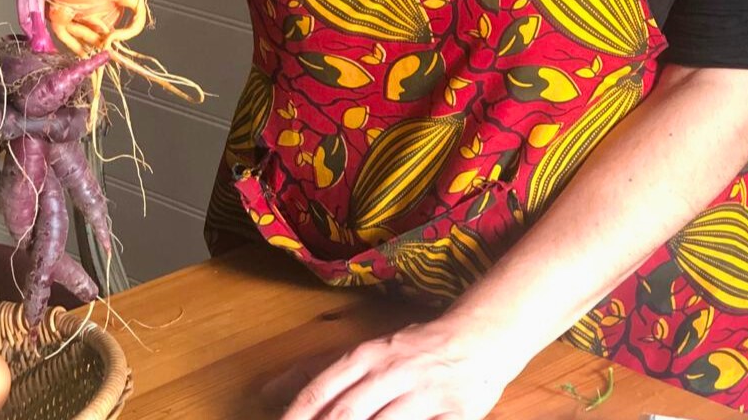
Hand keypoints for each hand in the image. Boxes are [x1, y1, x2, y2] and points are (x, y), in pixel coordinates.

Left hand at [274, 318, 513, 419]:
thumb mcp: (367, 353)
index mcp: (367, 356)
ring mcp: (424, 393)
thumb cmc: (414, 349)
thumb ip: (321, 373)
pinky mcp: (456, 414)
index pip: (321, 391)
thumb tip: (267, 390)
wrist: (481, 335)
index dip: (296, 417)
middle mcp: (392, 372)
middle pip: (347, 414)